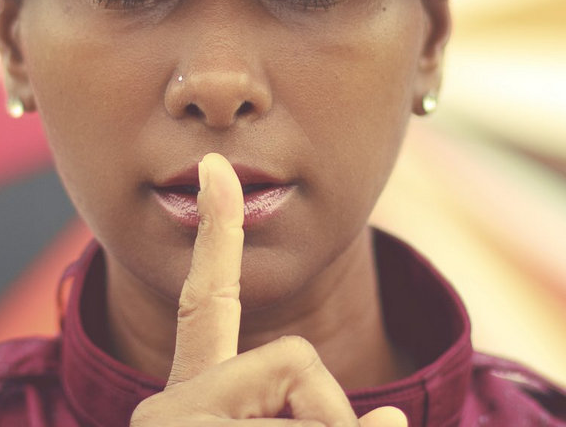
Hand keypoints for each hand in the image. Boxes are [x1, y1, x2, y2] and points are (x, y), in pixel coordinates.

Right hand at [130, 152, 405, 425]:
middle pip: (295, 355)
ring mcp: (171, 425)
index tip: (215, 165)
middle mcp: (169, 406)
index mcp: (191, 400)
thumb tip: (396, 415)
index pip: (205, 305)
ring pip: (317, 415)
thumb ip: (336, 425)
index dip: (216, 232)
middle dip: (331, 417)